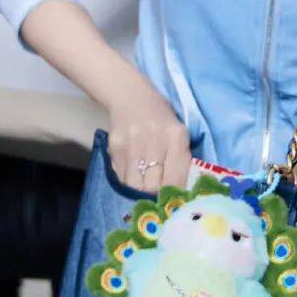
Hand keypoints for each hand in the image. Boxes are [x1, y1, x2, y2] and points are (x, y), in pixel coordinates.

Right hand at [106, 75, 191, 193]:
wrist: (130, 96)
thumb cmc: (160, 118)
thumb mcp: (178, 134)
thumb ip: (180, 161)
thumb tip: (177, 192)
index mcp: (176, 137)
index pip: (176, 178)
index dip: (174, 194)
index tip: (173, 200)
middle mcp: (154, 141)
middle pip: (154, 186)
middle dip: (156, 195)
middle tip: (157, 196)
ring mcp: (132, 145)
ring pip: (135, 185)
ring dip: (140, 191)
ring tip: (144, 188)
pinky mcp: (115, 148)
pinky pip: (122, 177)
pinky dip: (128, 181)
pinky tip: (133, 175)